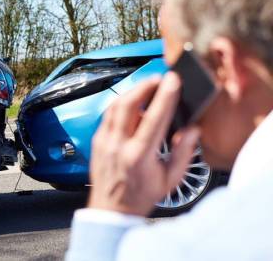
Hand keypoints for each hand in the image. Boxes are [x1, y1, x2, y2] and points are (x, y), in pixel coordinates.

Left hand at [88, 72, 199, 215]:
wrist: (111, 210)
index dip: (165, 96)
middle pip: (128, 105)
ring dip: (132, 91)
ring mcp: (104, 142)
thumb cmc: (140, 196)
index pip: (153, 118)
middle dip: (144, 85)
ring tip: (146, 86)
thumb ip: (183, 153)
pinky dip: (120, 104)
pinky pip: (107, 115)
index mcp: (139, 156)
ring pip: (115, 106)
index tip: (172, 80)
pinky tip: (131, 102)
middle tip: (158, 78)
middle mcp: (118, 146)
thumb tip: (192, 130)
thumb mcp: (169, 180)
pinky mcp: (96, 141)